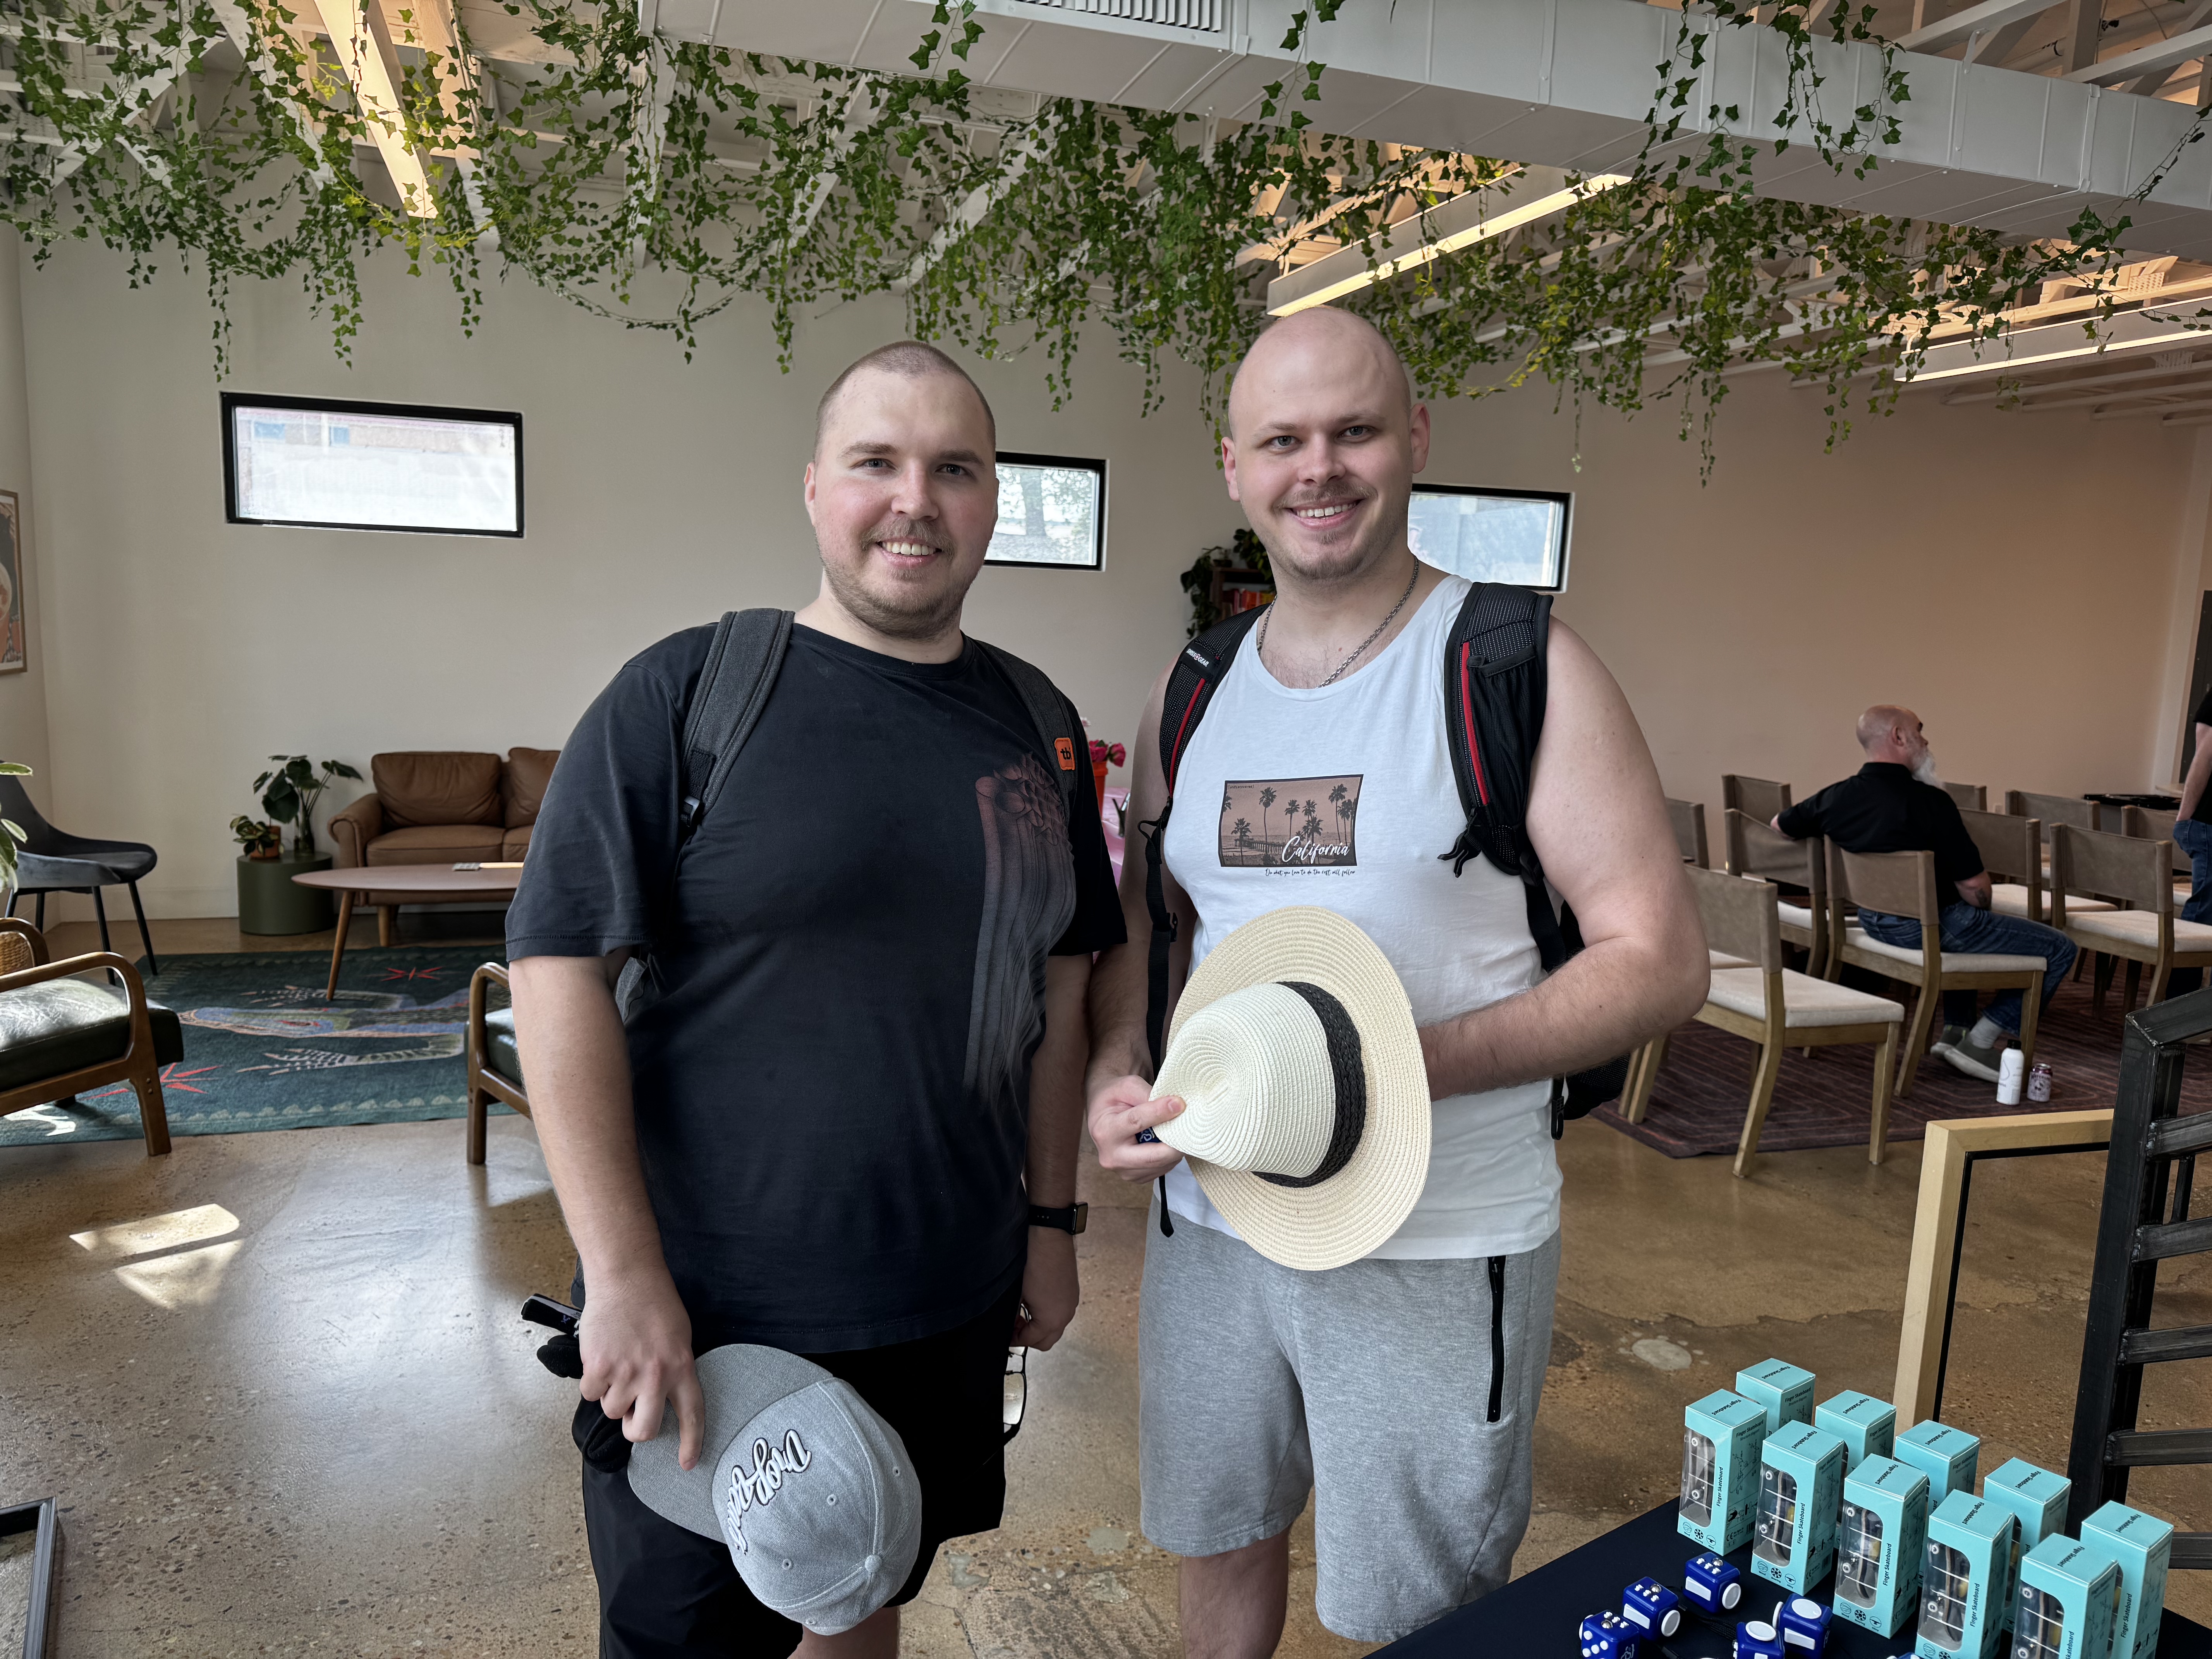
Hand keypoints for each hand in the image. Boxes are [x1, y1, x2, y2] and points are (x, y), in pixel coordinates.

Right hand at [579, 1270, 705, 1469]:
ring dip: (611, 1395)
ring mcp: (626, 1373)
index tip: (687, 1464)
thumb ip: (673, 1369)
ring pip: (613, 1411)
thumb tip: (660, 1399)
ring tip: (617, 1363)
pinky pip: (591, 1393)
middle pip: (645, 1430)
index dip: (691, 1443)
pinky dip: (592, 1381)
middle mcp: (656, 1375)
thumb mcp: (678, 1337)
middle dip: (636, 1430)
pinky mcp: (599, 1367)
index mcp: (682, 1367)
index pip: (692, 1414)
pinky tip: (600, 1357)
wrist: (626, 1276)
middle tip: (633, 1414)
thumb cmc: (654, 1303)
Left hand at [1014, 1227, 1078, 1349]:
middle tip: (1015, 1327)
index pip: (1031, 1340)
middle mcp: (1066, 1314)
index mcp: (1052, 1319)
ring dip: (1040, 1326)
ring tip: (1023, 1313)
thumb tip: (1011, 1323)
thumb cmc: (1034, 1261)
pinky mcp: (1072, 1292)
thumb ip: (1015, 1315)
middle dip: (1029, 1337)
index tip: (1007, 1335)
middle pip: (1047, 1340)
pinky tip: (1036, 1302)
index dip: (1016, 1340)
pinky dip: (1049, 1314)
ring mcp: (1071, 1303)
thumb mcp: (1018, 1293)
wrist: (1049, 1236)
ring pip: (1056, 1327)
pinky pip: (1061, 1312)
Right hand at [1087, 1073, 1186, 1181]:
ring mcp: (1123, 1171)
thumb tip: (1175, 1106)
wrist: (1103, 1115)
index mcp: (1105, 1131)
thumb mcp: (1127, 1086)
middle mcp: (1111, 1156)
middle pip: (1152, 1156)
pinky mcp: (1136, 1177)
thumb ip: (1147, 1094)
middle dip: (1175, 1143)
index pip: (1136, 1122)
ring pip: (1160, 1165)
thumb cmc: (1115, 1098)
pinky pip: (1160, 1170)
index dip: (1160, 1112)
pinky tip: (1169, 1142)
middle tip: (1191, 1128)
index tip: (1179, 1103)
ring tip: (1180, 1131)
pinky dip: (1170, 1157)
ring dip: (1175, 1149)